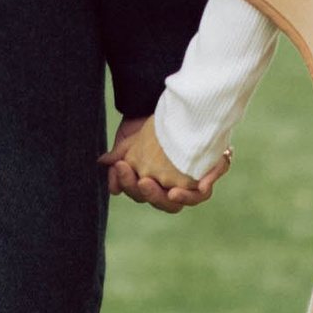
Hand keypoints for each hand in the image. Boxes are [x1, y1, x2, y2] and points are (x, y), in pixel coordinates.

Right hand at [104, 111, 228, 211]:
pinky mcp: (204, 177)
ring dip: (179, 198)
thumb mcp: (131, 143)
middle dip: (151, 194)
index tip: (121, 165)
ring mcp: (187, 186)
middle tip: (144, 180)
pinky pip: (204, 192)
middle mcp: (168, 189)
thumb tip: (109, 176)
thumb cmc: (150, 130)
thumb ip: (118, 158)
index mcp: (150, 185)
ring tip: (171, 192)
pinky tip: (202, 185)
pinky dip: (203, 188)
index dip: (128, 183)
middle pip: (161, 202)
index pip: (138, 193)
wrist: (172, 111)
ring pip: (183, 202)